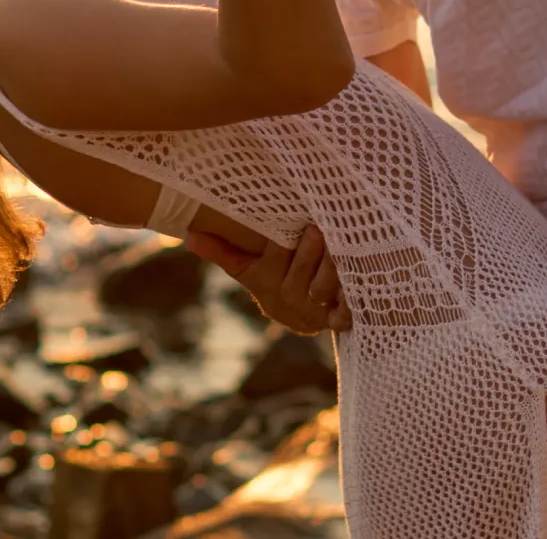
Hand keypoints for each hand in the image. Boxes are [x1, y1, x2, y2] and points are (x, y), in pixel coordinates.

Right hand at [185, 224, 350, 333]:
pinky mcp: (337, 319)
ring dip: (332, 267)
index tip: (296, 227)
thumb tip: (189, 235)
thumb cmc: (271, 282)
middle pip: (300, 274)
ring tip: (341, 243)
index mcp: (266, 284)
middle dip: (311, 252)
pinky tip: (357, 276)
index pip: (274, 263)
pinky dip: (351, 296)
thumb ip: (221, 252)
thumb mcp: (246, 269)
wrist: (299, 318)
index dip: (284, 248)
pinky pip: (345, 310)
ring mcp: (314, 312)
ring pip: (324, 288)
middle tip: (319, 229)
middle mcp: (289, 301)